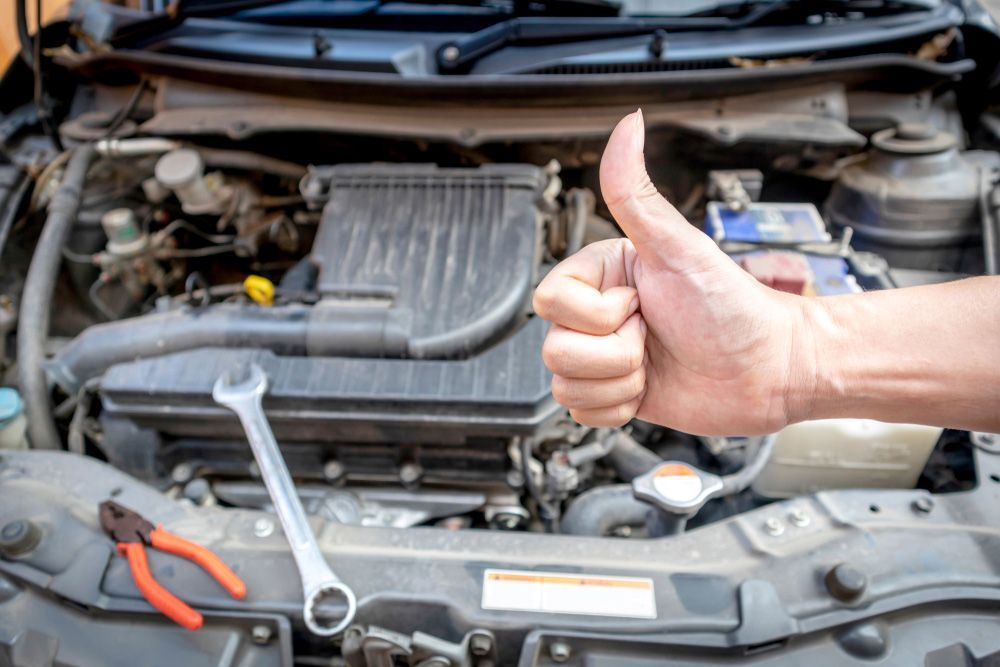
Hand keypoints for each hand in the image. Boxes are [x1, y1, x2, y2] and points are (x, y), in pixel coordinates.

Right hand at [533, 110, 815, 434]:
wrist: (771, 370)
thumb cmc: (734, 307)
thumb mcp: (679, 248)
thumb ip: (637, 193)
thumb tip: (628, 123)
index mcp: (601, 274)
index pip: (549, 302)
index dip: (597, 316)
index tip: (640, 304)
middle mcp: (596, 315)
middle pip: (553, 349)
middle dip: (614, 356)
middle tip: (654, 338)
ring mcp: (603, 356)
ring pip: (563, 384)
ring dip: (617, 383)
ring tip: (654, 365)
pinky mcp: (614, 393)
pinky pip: (579, 412)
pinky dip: (616, 408)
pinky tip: (649, 388)